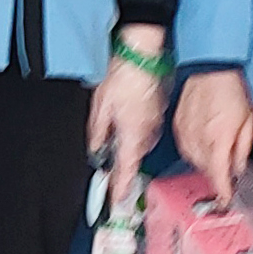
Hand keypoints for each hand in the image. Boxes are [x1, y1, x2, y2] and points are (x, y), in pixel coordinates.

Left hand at [86, 28, 170, 211]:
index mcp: (133, 134)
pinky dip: (134, 133)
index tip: (116, 200)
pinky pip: (145, 130)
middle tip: (108, 174)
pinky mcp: (157, 111)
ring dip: (127, 147)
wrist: (143, 54)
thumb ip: (97, 132)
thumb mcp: (101, 106)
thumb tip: (95, 148)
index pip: (127, 169)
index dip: (120, 187)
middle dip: (121, 165)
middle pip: (133, 157)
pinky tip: (124, 124)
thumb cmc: (125, 75)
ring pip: (139, 144)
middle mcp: (147, 132)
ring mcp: (154, 122)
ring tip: (113, 143)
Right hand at [175, 69, 252, 192]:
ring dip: (204, 164)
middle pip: (205, 170)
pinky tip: (202, 146)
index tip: (226, 199)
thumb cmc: (231, 89)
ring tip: (215, 157)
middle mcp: (199, 138)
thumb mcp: (248, 120)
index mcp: (218, 139)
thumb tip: (238, 167)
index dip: (223, 192)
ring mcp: (186, 131)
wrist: (212, 68)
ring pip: (193, 160)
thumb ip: (242, 148)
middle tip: (226, 175)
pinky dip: (193, 152)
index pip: (219, 176)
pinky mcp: (178, 124)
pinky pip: (184, 147)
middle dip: (215, 176)